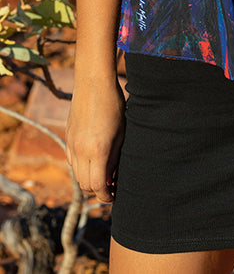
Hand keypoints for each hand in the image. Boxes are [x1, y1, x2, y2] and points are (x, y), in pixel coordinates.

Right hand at [65, 76, 125, 202]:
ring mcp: (71, 144)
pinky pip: (71, 161)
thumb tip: (112, 177)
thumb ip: (116, 157)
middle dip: (97, 190)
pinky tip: (92, 159)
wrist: (93, 82)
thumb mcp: (121, 132)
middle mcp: (81, 151)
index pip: (98, 186)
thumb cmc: (114, 104)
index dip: (106, 196)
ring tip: (103, 174)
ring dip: (88, 179)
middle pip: (85, 185)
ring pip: (76, 175)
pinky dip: (80, 167)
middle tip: (111, 186)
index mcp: (98, 151)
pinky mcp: (67, 137)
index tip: (114, 195)